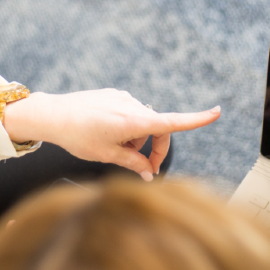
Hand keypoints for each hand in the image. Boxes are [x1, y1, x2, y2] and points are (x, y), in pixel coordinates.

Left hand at [3, 90, 220, 181]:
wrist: (52, 114)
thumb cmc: (78, 136)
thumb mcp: (107, 155)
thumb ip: (133, 163)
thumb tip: (149, 173)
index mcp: (134, 121)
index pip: (172, 122)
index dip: (197, 119)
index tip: (217, 112)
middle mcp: (133, 106)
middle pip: (158, 129)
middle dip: (155, 149)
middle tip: (145, 170)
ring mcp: (123, 99)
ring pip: (141, 124)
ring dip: (136, 140)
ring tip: (110, 147)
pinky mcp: (114, 96)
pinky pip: (128, 115)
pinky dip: (125, 128)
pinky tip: (103, 133)